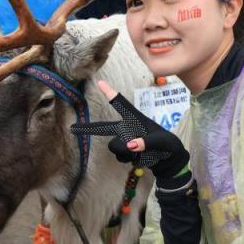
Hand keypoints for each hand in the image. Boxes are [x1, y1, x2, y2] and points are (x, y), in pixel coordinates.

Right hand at [70, 80, 189, 183]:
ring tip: (143, 153)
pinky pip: (120, 157)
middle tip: (74, 129)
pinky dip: (129, 160)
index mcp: (136, 119)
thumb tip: (129, 145)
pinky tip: (140, 158)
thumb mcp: (161, 143)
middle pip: (106, 129)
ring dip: (126, 153)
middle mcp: (127, 128)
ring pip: (114, 147)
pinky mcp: (126, 152)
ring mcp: (125, 140)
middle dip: (91, 130)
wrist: (169, 161)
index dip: (110, 93)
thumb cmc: (167, 145)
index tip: (99, 82)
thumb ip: (147, 143)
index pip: (122, 104)